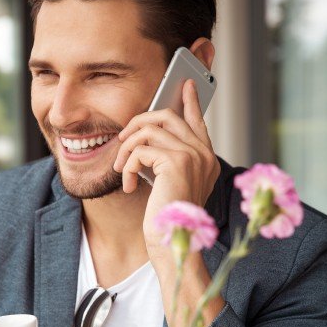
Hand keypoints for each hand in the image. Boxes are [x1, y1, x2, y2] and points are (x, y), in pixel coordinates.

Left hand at [113, 79, 219, 252]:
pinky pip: (141, 150)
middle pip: (168, 116)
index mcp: (206, 160)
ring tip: (120, 168)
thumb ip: (165, 160)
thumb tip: (147, 138)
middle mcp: (204, 155)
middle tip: (122, 138)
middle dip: (138, 123)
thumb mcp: (167, 184)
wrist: (172, 242)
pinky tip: (127, 185)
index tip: (185, 84)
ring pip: (149, 129)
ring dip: (127, 148)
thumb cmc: (166, 219)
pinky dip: (127, 166)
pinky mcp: (178, 162)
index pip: (198, 121)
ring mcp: (193, 156)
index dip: (190, 101)